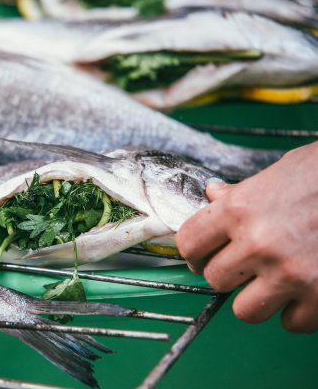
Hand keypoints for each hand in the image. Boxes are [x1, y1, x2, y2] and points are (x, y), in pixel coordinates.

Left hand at [176, 141, 317, 332]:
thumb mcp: (278, 172)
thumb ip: (241, 192)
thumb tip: (213, 195)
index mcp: (239, 209)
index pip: (189, 244)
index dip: (194, 251)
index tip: (202, 255)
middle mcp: (258, 244)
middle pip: (214, 280)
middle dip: (228, 274)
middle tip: (246, 265)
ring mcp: (290, 273)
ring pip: (245, 310)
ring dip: (258, 299)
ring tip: (275, 281)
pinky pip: (291, 323)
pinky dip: (298, 311)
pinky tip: (306, 289)